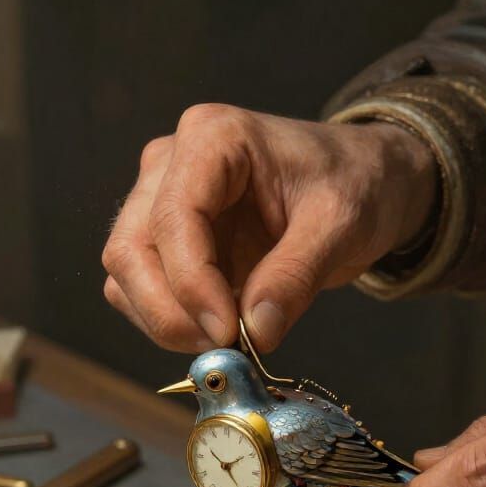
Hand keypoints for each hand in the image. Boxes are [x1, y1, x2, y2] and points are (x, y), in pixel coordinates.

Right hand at [102, 105, 436, 352]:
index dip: (192, 284)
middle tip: (226, 348)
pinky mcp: (163, 242)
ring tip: (230, 339)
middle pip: (131, 250)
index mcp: (212, 138)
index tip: (228, 332)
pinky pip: (141, 293)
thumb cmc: (353, 184)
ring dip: (168, 322)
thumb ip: (296, 276)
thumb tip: (256, 333)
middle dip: (171, 312)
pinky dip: (172, 323)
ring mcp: (158, 202)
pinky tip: (221, 328)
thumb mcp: (342, 225)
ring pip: (126, 277)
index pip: (173, 217)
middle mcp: (170, 164)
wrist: (359, 183)